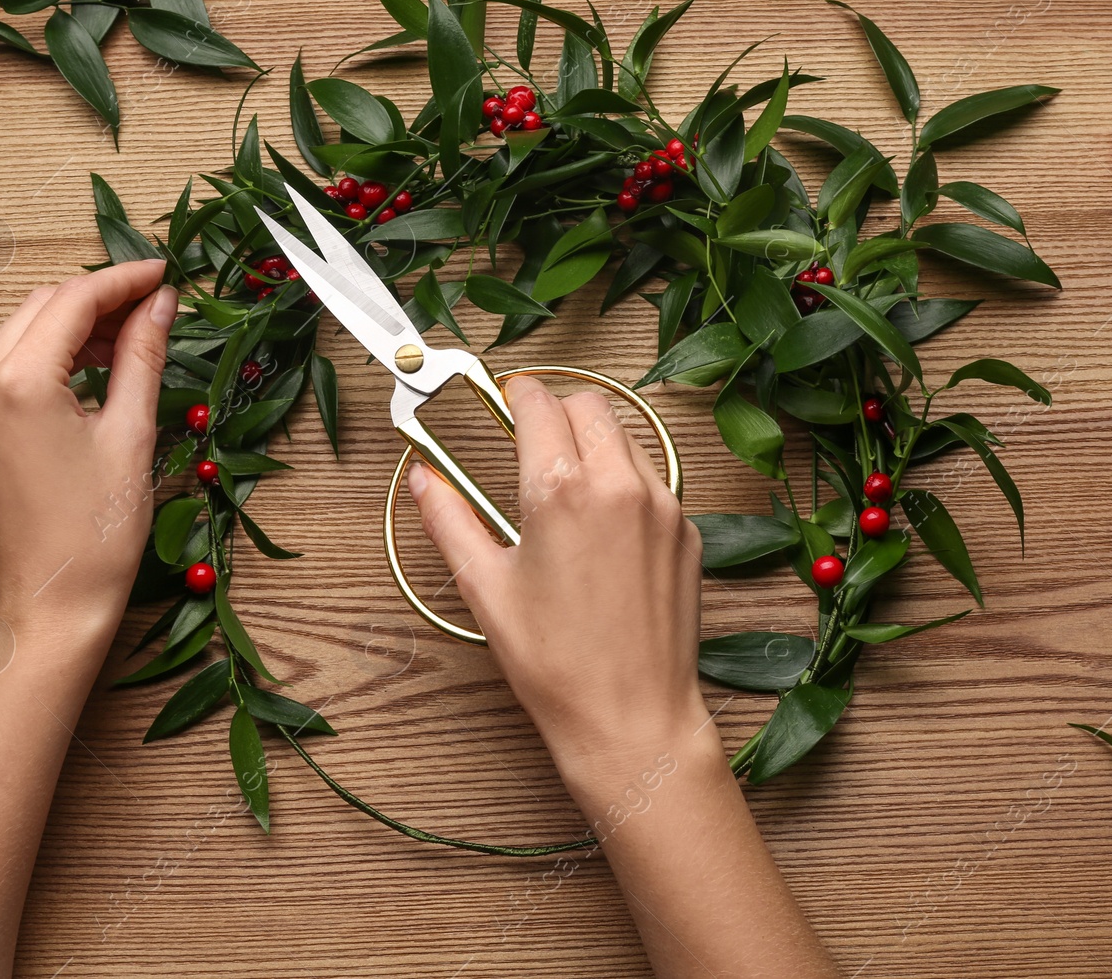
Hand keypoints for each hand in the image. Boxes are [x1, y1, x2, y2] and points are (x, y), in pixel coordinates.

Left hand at [0, 259, 175, 656]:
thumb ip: (142, 356)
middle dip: (102, 296)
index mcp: (16, 382)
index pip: (72, 300)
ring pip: (29, 330)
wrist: (54, 601)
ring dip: (82, 322)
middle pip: (45, 306)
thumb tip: (161, 304)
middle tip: (160, 300)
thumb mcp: (132, 434)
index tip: (168, 274)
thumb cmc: (97, 531)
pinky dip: (61, 352)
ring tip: (141, 332)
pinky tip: (105, 362)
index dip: (124, 280)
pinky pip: (19, 362)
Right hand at [408, 376, 715, 798]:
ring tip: (565, 485)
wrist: (632, 718)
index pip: (538, 403)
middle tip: (532, 437)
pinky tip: (601, 527)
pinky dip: (626, 482)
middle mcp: (619, 486)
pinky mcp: (687, 533)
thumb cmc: (558, 666)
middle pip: (590, 404)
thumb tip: (424, 481)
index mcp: (561, 491)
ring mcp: (663, 508)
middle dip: (557, 409)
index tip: (505, 399)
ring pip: (628, 437)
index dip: (515, 393)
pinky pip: (655, 481)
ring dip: (594, 441)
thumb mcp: (486, 589)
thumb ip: (449, 521)